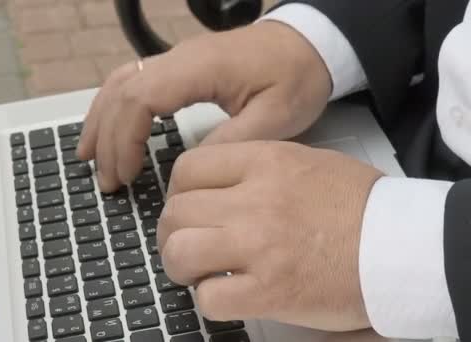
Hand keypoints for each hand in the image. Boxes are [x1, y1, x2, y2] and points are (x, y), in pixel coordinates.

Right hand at [77, 21, 331, 191]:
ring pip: (120, 82)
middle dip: (108, 139)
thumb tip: (189, 170)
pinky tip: (109, 129)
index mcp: (200, 68)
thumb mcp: (275, 117)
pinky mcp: (179, 66)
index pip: (141, 99)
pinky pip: (132, 80)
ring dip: (101, 120)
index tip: (127, 176)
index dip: (125, 140)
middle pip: (122, 92)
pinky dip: (114, 107)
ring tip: (88, 157)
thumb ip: (231, 142)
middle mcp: (179, 58)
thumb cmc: (296, 77)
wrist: (308, 44)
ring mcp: (176, 58)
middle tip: (107, 182)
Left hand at [158, 141, 382, 330]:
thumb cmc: (360, 207)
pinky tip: (227, 293)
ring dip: (181, 265)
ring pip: (181, 251)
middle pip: (177, 211)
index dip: (176, 191)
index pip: (188, 168)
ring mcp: (261, 246)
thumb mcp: (306, 163)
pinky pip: (209, 297)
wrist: (402, 247)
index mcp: (266, 163)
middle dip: (171, 231)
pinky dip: (209, 299)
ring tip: (199, 270)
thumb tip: (212, 185)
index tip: (183, 205)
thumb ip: (255, 167)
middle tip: (186, 242)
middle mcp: (257, 200)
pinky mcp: (271, 291)